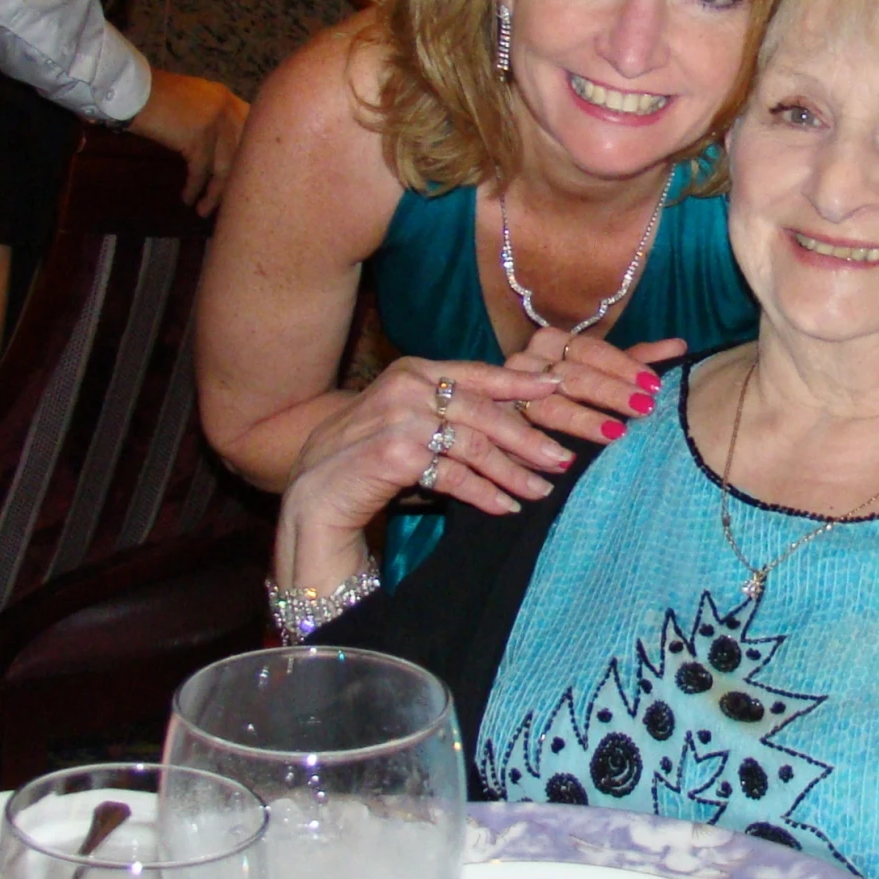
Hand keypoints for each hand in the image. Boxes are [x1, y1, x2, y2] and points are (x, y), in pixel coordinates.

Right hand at [127, 69, 247, 214]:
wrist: (135, 92)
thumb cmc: (158, 97)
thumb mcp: (196, 100)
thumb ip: (215, 117)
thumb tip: (224, 150)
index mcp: (229, 99)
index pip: (252, 133)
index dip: (249, 159)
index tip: (243, 181)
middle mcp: (228, 110)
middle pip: (242, 155)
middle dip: (236, 184)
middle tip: (228, 204)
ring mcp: (216, 124)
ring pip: (224, 168)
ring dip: (214, 194)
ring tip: (204, 211)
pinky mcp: (198, 138)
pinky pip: (201, 171)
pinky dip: (194, 188)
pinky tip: (188, 199)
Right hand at [286, 358, 570, 544]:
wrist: (314, 496)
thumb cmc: (367, 463)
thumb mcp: (410, 426)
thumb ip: (450, 416)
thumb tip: (515, 426)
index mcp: (413, 371)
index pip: (478, 374)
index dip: (521, 382)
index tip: (559, 389)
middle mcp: (407, 386)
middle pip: (484, 410)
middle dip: (529, 436)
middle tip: (564, 458)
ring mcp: (400, 417)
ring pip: (475, 444)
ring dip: (513, 471)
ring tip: (541, 490)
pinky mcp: (396, 453)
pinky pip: (455, 474)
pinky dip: (485, 493)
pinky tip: (505, 508)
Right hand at [502, 328, 688, 444]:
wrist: (499, 417)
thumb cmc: (565, 392)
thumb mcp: (597, 372)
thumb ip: (633, 360)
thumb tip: (679, 346)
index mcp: (551, 342)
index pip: (589, 349)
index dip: (622, 366)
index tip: (653, 385)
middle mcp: (525, 362)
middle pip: (572, 375)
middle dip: (610, 393)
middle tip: (643, 409)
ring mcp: (506, 395)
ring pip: (548, 407)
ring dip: (583, 421)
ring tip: (614, 434)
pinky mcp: (495, 426)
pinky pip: (521, 438)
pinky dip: (544, 451)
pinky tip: (567, 462)